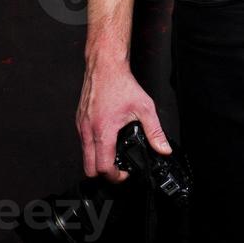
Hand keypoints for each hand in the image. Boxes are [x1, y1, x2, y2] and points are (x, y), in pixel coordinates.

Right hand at [76, 56, 172, 182]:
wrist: (105, 66)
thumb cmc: (120, 83)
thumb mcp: (144, 108)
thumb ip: (155, 131)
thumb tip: (163, 148)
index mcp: (103, 130)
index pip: (103, 167)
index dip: (114, 176)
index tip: (124, 173)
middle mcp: (88, 130)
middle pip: (88, 168)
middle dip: (103, 172)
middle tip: (118, 168)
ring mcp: (81, 125)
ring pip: (84, 154)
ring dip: (97, 159)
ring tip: (113, 153)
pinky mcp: (80, 120)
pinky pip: (83, 141)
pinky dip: (93, 146)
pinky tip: (106, 138)